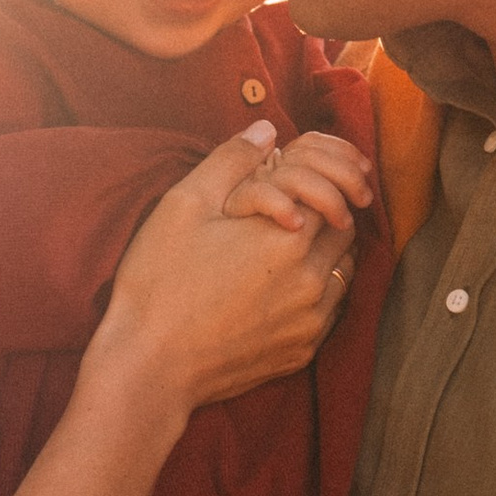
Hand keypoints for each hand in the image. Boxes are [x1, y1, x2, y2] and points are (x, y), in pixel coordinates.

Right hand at [90, 126, 354, 418]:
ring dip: (327, 252)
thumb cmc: (160, 282)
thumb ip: (231, 159)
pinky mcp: (301, 352)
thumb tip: (267, 128)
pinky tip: (285, 286)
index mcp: (291, 236)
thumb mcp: (184, 205)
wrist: (149, 367)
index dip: (317, 179)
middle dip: (328, 212)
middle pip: (345, 231)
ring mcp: (311, 321)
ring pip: (343, 272)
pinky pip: (330, 311)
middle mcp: (312, 280)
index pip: (334, 192)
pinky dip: (319, 292)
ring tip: (292, 245)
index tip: (295, 179)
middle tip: (296, 208)